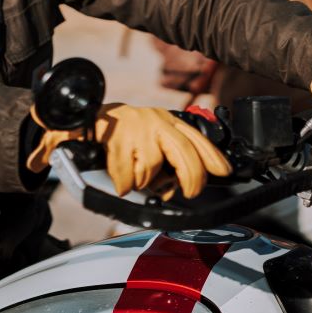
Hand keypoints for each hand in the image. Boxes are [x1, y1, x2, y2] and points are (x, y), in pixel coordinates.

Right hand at [26, 103, 231, 198]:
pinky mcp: (116, 140)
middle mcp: (155, 122)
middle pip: (184, 152)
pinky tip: (120, 179)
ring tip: (135, 175)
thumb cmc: (124, 136)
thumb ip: (169, 161)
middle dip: (191, 177)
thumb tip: (176, 187)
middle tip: (189, 193)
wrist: (87, 120)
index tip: (224, 172)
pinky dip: (124, 183)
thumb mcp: (152, 140)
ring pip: (153, 166)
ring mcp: (136, 129)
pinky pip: (127, 175)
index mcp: (168, 121)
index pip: (196, 139)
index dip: (213, 157)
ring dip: (145, 180)